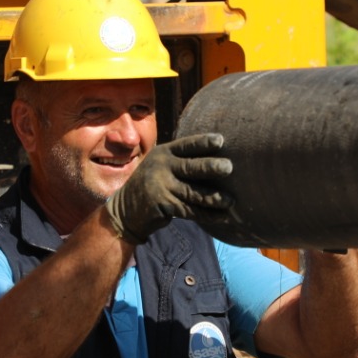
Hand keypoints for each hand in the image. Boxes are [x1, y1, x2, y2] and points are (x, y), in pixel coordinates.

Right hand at [105, 134, 233, 243]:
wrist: (126, 210)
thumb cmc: (153, 184)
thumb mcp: (161, 166)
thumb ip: (182, 161)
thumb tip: (219, 161)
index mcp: (163, 153)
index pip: (186, 145)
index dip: (203, 142)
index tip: (221, 141)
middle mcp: (161, 167)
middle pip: (191, 167)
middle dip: (211, 167)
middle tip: (229, 168)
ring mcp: (160, 187)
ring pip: (193, 192)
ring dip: (214, 198)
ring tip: (231, 201)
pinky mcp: (163, 205)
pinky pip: (191, 211)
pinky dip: (208, 215)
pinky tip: (222, 216)